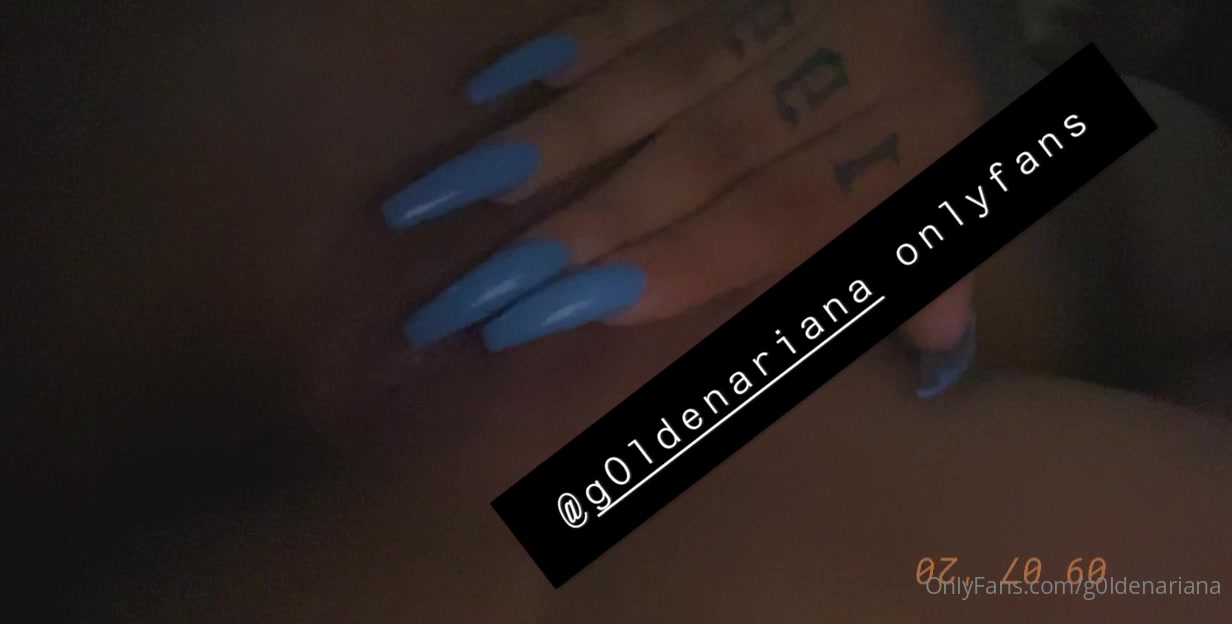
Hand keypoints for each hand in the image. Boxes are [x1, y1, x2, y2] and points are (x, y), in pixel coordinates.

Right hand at [385, 0, 982, 395]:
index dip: (688, 259)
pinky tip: (488, 88)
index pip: (785, 211)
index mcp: (906, 135)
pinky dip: (565, 45)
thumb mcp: (956, 178)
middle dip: (587, 225)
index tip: (582, 309)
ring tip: (447, 200)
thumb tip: (940, 359)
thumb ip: (929, 260)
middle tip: (481, 292)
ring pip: (650, 79)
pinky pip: (636, 3)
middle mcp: (835, 68)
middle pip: (699, 154)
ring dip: (547, 141)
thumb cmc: (935, 97)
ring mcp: (769, 6)